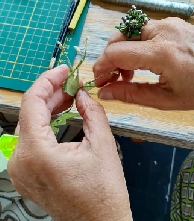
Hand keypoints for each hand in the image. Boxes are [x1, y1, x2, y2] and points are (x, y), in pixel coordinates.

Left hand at [8, 65, 131, 220]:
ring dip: (49, 107)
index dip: (49, 80)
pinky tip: (61, 114)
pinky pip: (32, 138)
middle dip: (52, 93)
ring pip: (30, 124)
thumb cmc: (103, 192)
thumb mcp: (102, 143)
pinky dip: (46, 123)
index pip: (33, 102)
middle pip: (30, 112)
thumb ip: (92, 111)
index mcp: (37, 153)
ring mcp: (21, 169)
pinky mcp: (27, 172)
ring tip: (70, 97)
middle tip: (72, 83)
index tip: (63, 70)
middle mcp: (20, 161)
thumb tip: (83, 93)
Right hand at [93, 17, 193, 109]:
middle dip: (110, 57)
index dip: (101, 66)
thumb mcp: (166, 100)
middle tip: (115, 78)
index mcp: (161, 53)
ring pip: (131, 31)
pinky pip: (147, 29)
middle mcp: (163, 31)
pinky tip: (146, 60)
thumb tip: (105, 93)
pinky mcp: (176, 23)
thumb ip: (131, 94)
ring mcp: (170, 23)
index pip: (116, 52)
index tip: (98, 80)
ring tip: (131, 71)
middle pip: (120, 36)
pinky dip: (138, 43)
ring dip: (124, 50)